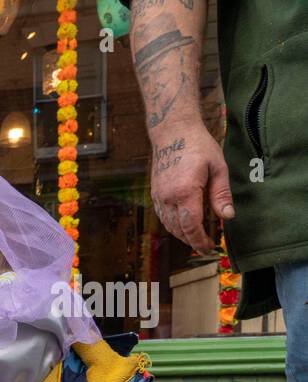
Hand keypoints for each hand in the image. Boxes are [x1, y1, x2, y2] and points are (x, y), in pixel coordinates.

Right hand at [149, 123, 233, 254]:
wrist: (173, 132)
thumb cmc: (198, 146)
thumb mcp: (218, 168)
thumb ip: (221, 194)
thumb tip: (227, 217)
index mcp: (185, 192)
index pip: (192, 226)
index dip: (200, 240)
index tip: (210, 248)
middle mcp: (168, 197)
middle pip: (179, 229)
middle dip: (192, 241)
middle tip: (206, 246)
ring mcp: (159, 196)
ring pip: (169, 225)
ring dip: (182, 235)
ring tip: (196, 238)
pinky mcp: (155, 194)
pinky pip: (163, 216)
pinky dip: (173, 225)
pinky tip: (183, 224)